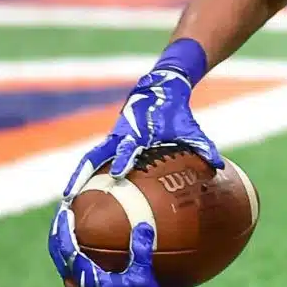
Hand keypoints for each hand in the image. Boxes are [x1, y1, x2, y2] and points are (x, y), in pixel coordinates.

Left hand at [48, 211, 195, 286]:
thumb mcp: (143, 274)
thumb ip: (141, 249)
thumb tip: (142, 224)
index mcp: (86, 279)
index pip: (67, 250)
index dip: (64, 229)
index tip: (65, 210)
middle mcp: (75, 285)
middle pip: (57, 253)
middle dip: (57, 231)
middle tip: (61, 211)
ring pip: (61, 261)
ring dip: (62, 241)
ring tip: (66, 223)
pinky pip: (69, 266)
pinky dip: (70, 251)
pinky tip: (79, 241)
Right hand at [63, 65, 218, 197]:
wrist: (159, 89)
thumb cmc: (175, 112)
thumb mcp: (189, 128)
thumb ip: (202, 146)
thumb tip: (219, 165)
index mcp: (138, 132)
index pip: (128, 148)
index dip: (123, 161)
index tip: (119, 175)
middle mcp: (120, 136)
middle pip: (97, 156)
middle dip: (84, 174)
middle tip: (71, 193)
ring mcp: (112, 138)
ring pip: (90, 158)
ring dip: (78, 176)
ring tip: (67, 197)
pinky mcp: (110, 141)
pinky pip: (95, 158)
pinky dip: (86, 172)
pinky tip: (79, 191)